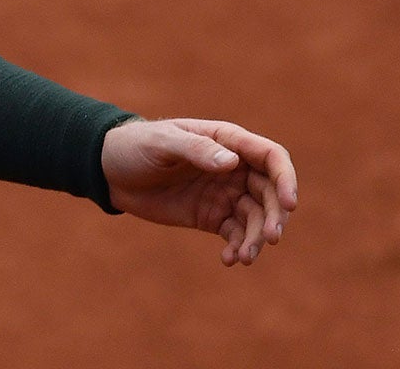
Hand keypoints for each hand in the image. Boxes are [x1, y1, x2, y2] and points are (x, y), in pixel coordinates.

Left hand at [101, 118, 297, 265]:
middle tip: (270, 238)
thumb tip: (231, 162)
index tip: (290, 204)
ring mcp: (225, 193)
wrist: (109, 170)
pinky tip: (229, 259)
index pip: (271, 157)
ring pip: (257, 218)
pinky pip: (236, 234)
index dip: (286, 179)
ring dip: (257, 238)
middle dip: (275, 216)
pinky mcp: (212, 216)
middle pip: (271, 193)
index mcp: (227, 141)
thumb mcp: (162, 143)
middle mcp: (233, 168)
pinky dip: (238, 247)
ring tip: (244, 257)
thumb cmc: (135, 145)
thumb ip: (195, 149)